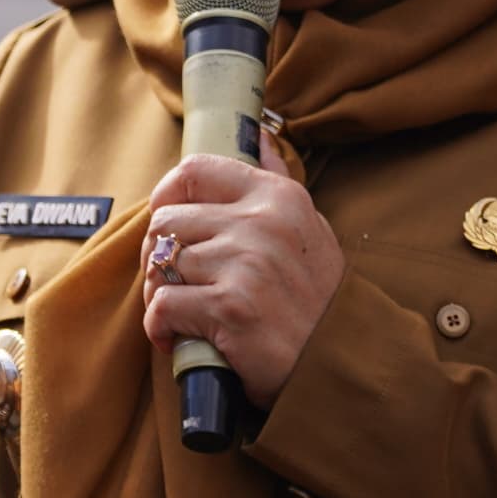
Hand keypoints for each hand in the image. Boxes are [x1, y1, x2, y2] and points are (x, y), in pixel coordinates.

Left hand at [135, 152, 339, 402]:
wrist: (341, 363)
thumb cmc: (317, 300)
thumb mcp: (309, 229)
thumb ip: (277, 183)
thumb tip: (257, 135)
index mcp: (277, 198)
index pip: (194, 170)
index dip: (166, 196)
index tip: (167, 227)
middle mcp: (261, 223)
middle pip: (165, 221)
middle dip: (155, 256)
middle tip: (172, 284)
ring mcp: (245, 263)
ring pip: (159, 264)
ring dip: (158, 296)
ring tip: (180, 314)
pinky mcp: (230, 306)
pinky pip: (163, 306)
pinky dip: (159, 328)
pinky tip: (177, 338)